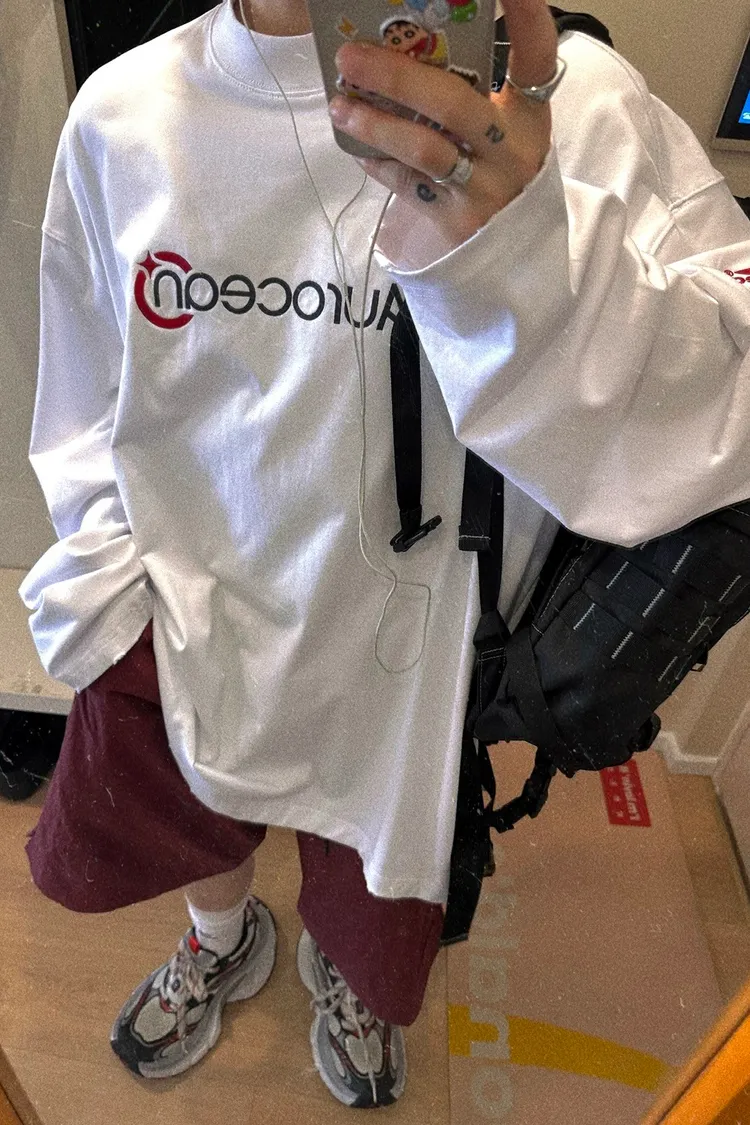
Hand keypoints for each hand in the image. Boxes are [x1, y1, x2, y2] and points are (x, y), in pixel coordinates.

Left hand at [330, 0, 558, 263]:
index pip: (535, 55)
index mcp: (530, 114)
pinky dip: (378, 163)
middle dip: (395, 76)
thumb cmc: (499, 169)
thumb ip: (468, 89)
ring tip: (339, 106)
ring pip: (424, 149)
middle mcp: (512, 149)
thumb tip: (403, 42)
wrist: (513, 250)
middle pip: (452, 103)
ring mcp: (485, 189)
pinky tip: (356, 146)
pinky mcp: (455, 221)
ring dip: (374, 124)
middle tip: (350, 55)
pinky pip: (407, 185)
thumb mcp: (502, 127)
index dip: (524, 16)